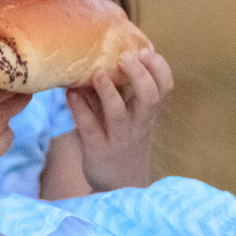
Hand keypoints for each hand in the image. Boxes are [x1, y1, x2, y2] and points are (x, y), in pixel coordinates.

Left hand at [65, 48, 170, 192]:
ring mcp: (117, 137)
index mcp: (147, 112)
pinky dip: (78, 107)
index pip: (165, 87)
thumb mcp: (129, 116)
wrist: (119, 185)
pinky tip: (70, 92)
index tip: (146, 50)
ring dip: (107, 90)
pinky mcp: (96, 149)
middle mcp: (137, 124)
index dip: (159, 67)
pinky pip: (88, 126)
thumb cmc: (122, 140)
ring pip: (118, 113)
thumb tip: (102, 51)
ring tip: (96, 73)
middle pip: (149, 97)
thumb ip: (119, 89)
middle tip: (125, 57)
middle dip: (139, 74)